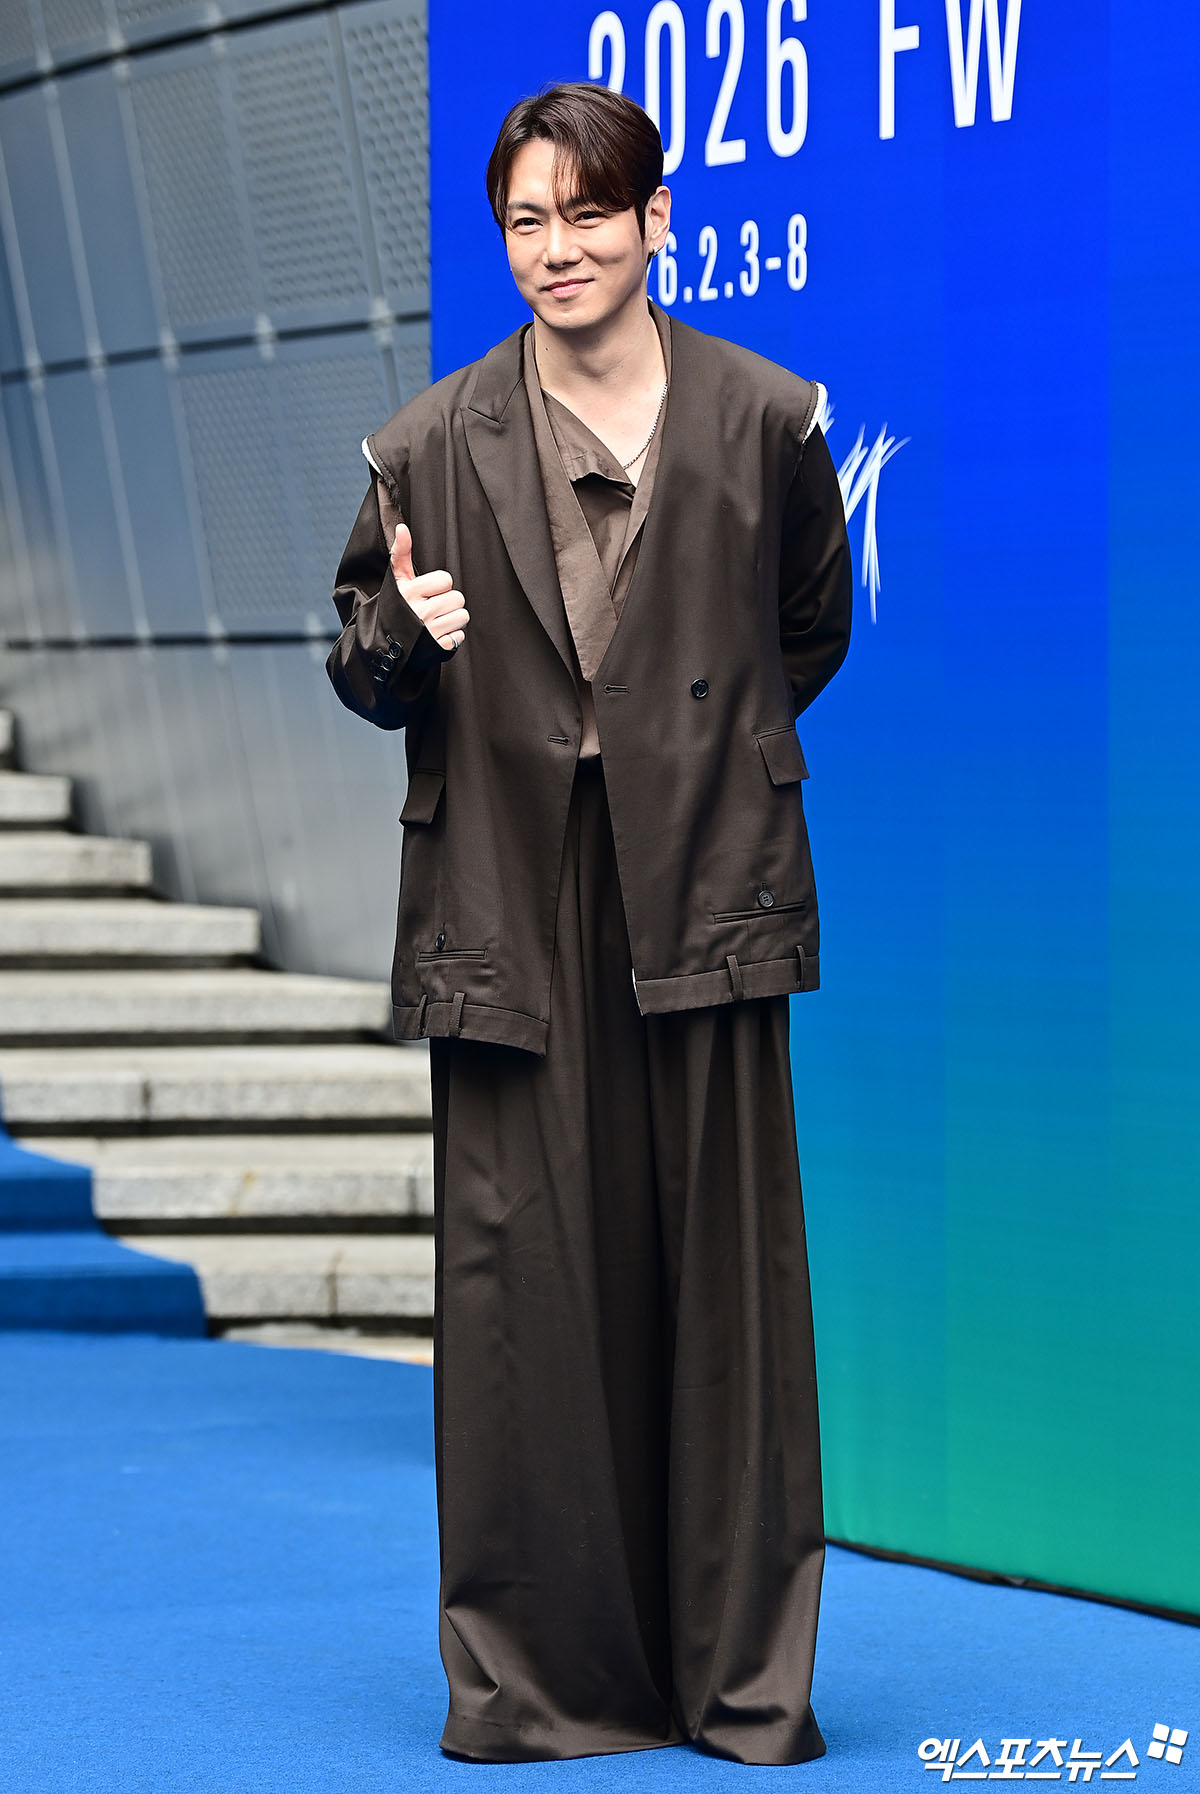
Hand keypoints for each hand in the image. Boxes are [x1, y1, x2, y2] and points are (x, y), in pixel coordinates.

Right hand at [390, 523, 469, 650]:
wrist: (384, 644)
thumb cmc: (394, 607)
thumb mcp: (396, 581)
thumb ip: (401, 553)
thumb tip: (402, 528)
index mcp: (410, 593)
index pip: (446, 580)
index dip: (440, 586)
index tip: (428, 593)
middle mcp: (420, 613)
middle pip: (457, 599)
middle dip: (448, 603)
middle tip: (433, 608)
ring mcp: (429, 633)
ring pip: (462, 617)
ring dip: (453, 619)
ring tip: (437, 621)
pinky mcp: (436, 649)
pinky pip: (459, 637)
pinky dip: (452, 637)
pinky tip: (438, 635)